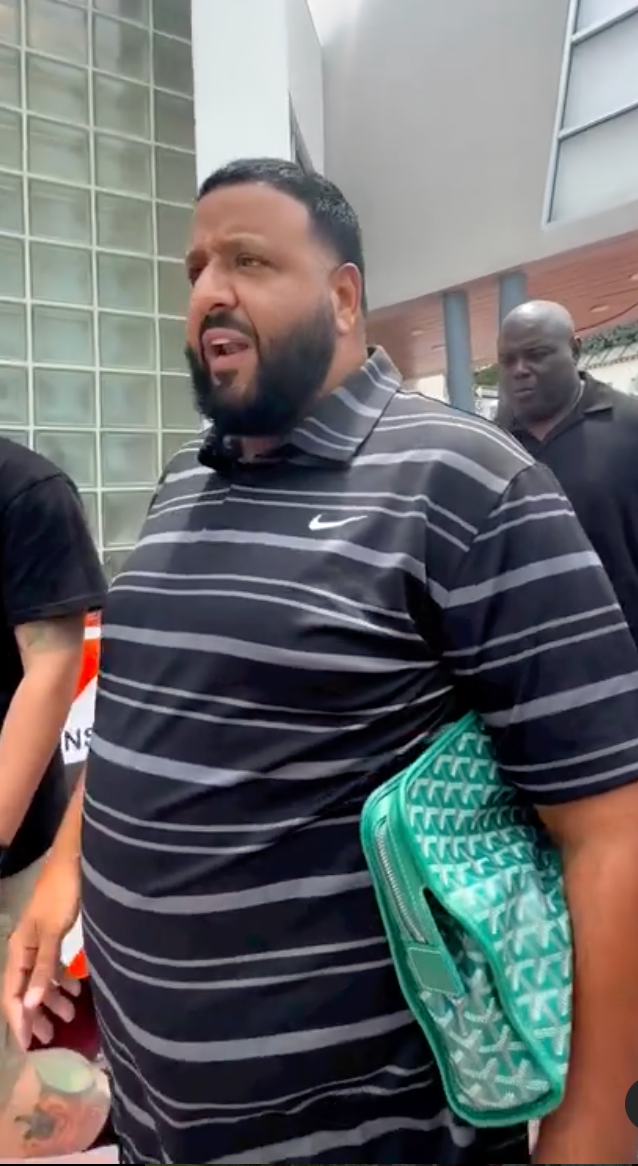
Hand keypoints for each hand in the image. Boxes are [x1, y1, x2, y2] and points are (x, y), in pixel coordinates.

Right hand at [2, 857, 81, 1050]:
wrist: (75, 860)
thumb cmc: (62, 893)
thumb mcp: (53, 932)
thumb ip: (43, 967)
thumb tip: (30, 1005)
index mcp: (18, 949)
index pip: (12, 993)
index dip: (19, 1020)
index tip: (29, 1045)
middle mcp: (24, 948)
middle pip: (24, 990)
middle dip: (35, 1015)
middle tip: (51, 1037)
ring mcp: (39, 942)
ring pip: (39, 980)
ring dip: (51, 999)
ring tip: (70, 1016)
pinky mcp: (54, 935)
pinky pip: (52, 966)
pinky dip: (61, 980)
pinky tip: (74, 990)